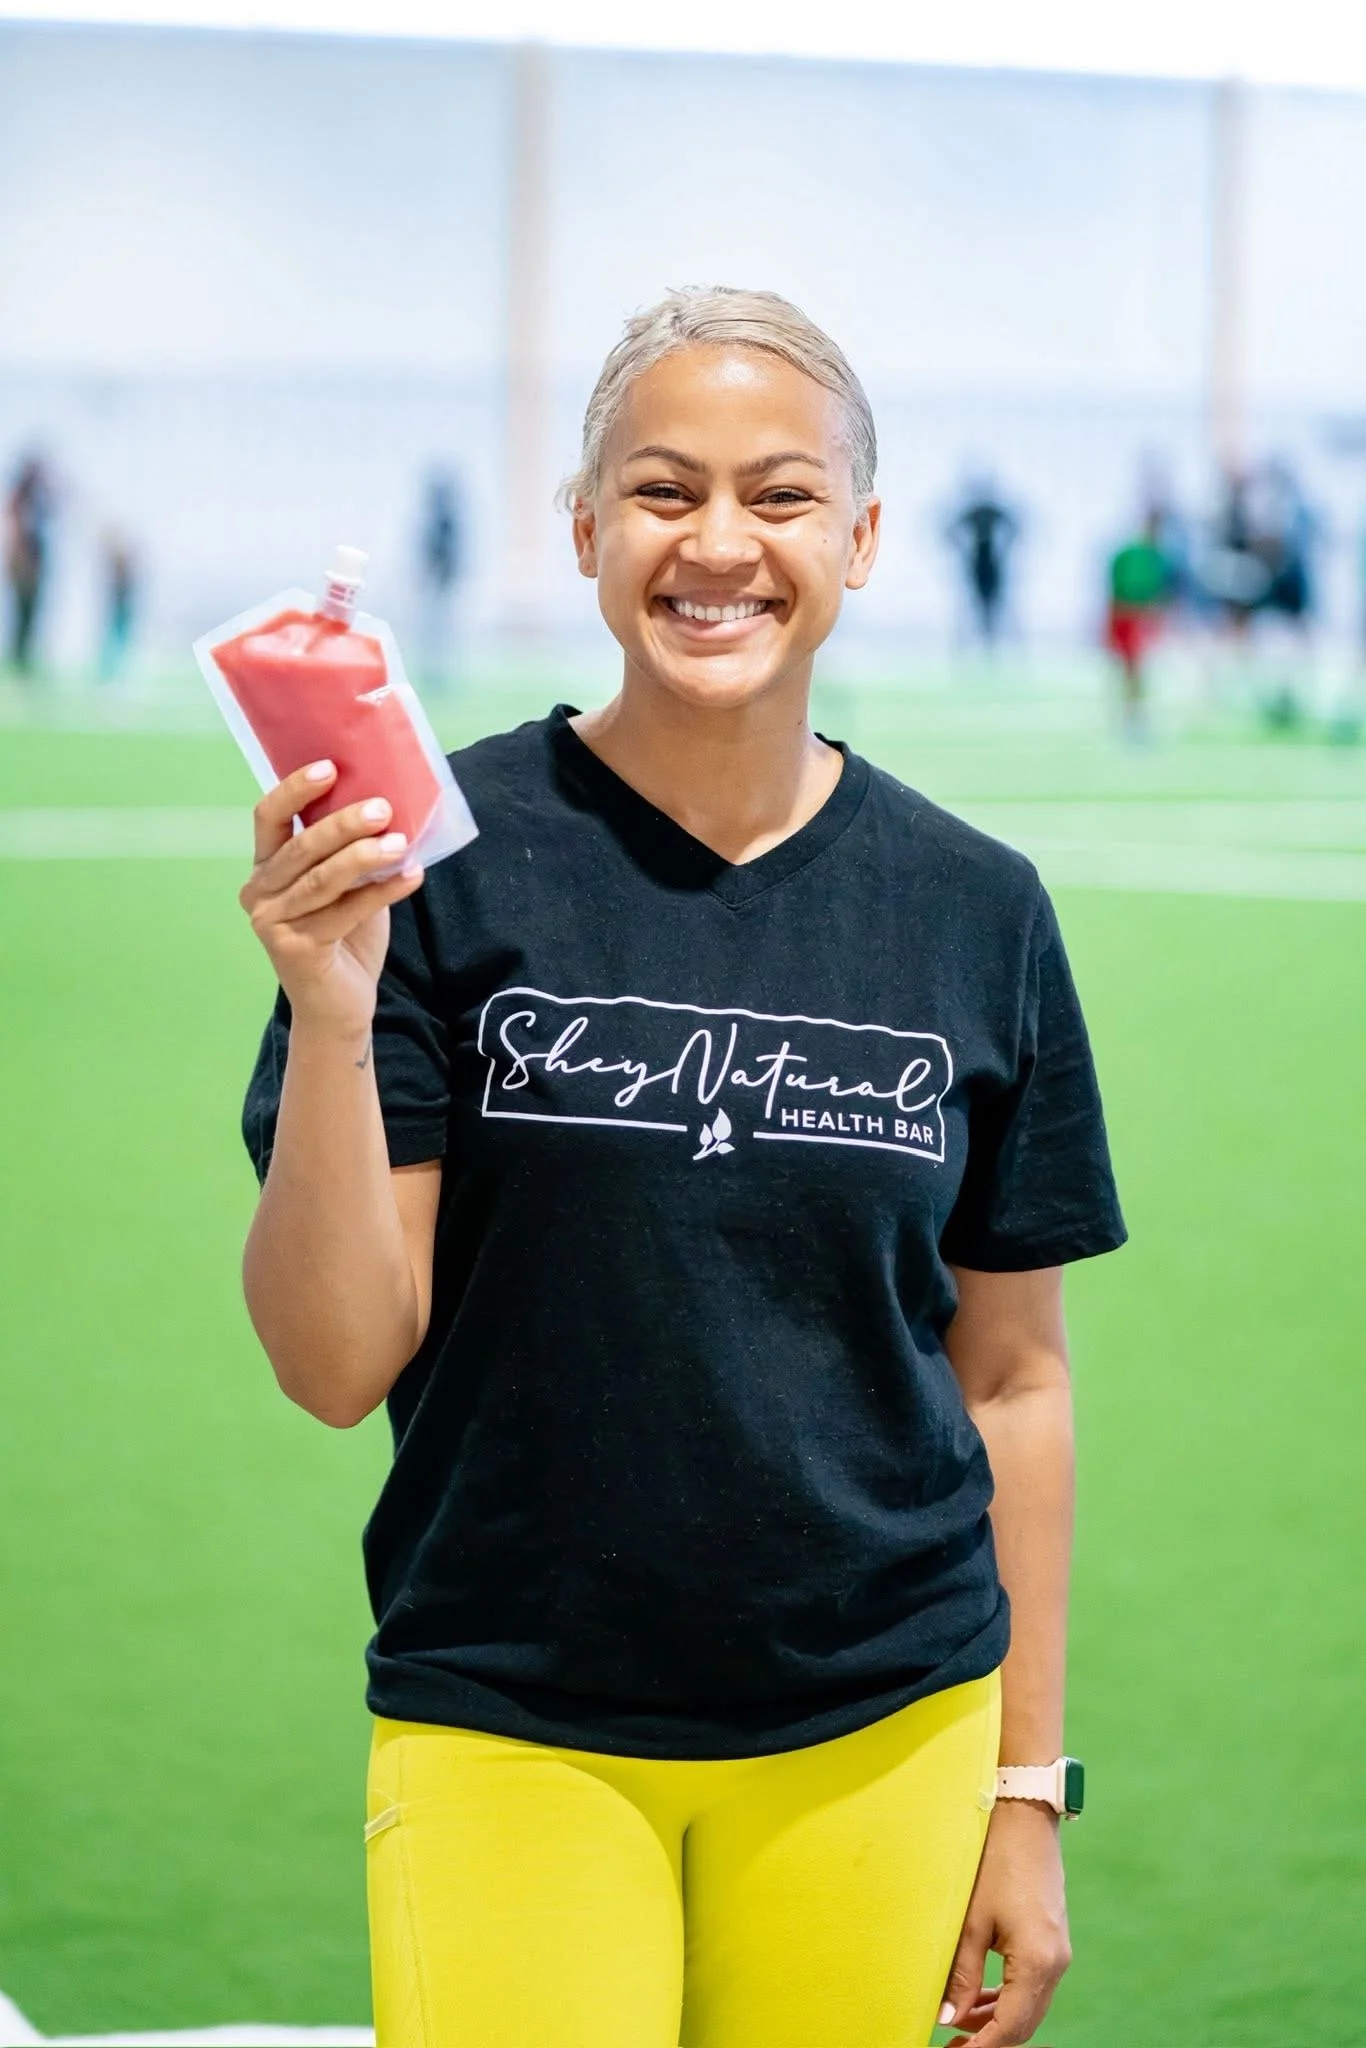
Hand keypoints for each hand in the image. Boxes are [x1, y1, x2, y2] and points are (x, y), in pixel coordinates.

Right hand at [239, 761, 424, 1038]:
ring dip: (365, 857)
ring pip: (322, 879)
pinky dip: (383, 892)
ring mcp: (272, 922)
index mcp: (266, 867)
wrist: (339, 1005)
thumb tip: (388, 803)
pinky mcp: (295, 949)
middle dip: (343, 824)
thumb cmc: (344, 937)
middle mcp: (259, 892)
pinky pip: (345, 911)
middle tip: (383, 808)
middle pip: (301, 846)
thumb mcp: (347, 884)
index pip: (269, 817)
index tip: (329, 768)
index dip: (294, 790)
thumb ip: (352, 849)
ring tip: (401, 844)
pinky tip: (412, 877)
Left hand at [938, 1802, 1070, 2045]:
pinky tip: (979, 1997)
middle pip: (1025, 2024)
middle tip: (951, 2046)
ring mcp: (1058, 1952)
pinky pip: (1031, 1985)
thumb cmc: (995, 1861)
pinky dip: (1007, 1997)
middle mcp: (1056, 1963)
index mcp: (1038, 1962)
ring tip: (957, 2022)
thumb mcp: (971, 1920)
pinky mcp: (1052, 1940)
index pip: (1012, 2027)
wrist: (1024, 1816)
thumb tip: (948, 2018)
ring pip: (1029, 2006)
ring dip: (996, 2019)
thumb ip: (961, 1974)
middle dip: (989, 2039)